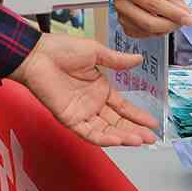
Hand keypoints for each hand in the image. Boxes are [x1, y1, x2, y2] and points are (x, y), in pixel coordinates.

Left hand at [10, 33, 159, 145]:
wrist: (39, 55)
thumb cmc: (61, 50)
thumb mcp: (96, 52)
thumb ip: (117, 60)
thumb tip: (138, 59)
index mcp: (100, 88)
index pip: (123, 107)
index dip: (138, 115)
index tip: (153, 122)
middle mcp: (93, 103)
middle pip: (118, 122)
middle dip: (135, 130)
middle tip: (151, 138)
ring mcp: (82, 112)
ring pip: (106, 130)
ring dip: (123, 136)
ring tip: (139, 140)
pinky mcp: (70, 118)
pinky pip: (88, 133)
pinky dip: (103, 138)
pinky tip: (117, 140)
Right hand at [114, 0, 191, 38]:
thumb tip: (184, 14)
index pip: (153, 5)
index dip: (172, 13)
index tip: (187, 18)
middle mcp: (122, 5)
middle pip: (149, 23)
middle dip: (171, 24)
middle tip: (184, 21)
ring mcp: (122, 18)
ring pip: (149, 32)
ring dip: (166, 29)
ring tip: (174, 19)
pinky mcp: (126, 28)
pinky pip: (145, 35)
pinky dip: (158, 31)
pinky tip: (163, 22)